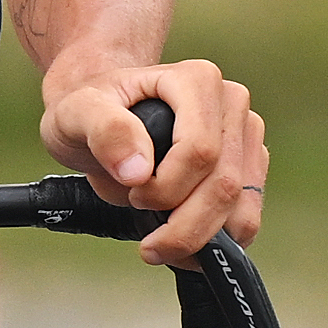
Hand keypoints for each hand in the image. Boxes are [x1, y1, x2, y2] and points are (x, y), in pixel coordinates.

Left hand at [43, 56, 266, 264]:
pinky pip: (246, 217)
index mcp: (197, 80)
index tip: (134, 196)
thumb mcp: (77, 113)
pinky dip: (218, 242)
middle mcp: (231, 103)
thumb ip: (106, 131)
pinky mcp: (249, 166)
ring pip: (240, 207)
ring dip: (201, 240)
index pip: (200, 150)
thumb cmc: (89, 111)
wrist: (100, 118)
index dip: (167, 188)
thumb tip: (138, 172)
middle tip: (147, 245)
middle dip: (184, 226)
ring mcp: (245, 136)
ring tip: (161, 248)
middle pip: (224, 184)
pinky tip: (183, 248)